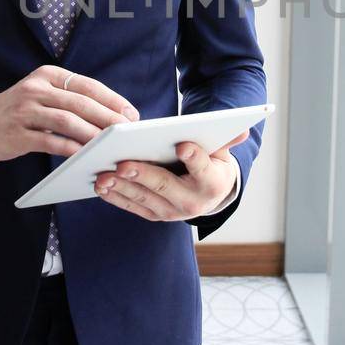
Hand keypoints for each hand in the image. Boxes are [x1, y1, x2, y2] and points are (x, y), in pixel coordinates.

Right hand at [0, 65, 138, 162]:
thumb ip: (70, 100)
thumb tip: (112, 115)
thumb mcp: (42, 94)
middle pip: (80, 102)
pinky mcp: (17, 133)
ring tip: (110, 146)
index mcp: (48, 75)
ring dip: (92, 134)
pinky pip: (50, 142)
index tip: (131, 114)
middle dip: (107, 118)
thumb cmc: (20, 111)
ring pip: (66, 121)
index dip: (112, 100)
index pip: (87, 85)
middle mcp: (36, 89)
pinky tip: (85, 157)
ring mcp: (25, 111)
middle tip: (127, 132)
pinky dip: (70, 149)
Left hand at [92, 129, 249, 221]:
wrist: (209, 194)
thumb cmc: (212, 164)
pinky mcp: (155, 215)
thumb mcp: (221, 151)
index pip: (203, 168)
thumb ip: (226, 139)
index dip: (194, 157)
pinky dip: (115, 197)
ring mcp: (171, 212)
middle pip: (165, 186)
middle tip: (123, 164)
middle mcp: (192, 203)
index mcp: (212, 183)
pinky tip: (101, 186)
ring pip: (144, 198)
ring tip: (104, 176)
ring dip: (122, 188)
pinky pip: (132, 206)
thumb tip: (243, 129)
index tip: (182, 144)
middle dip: (143, 175)